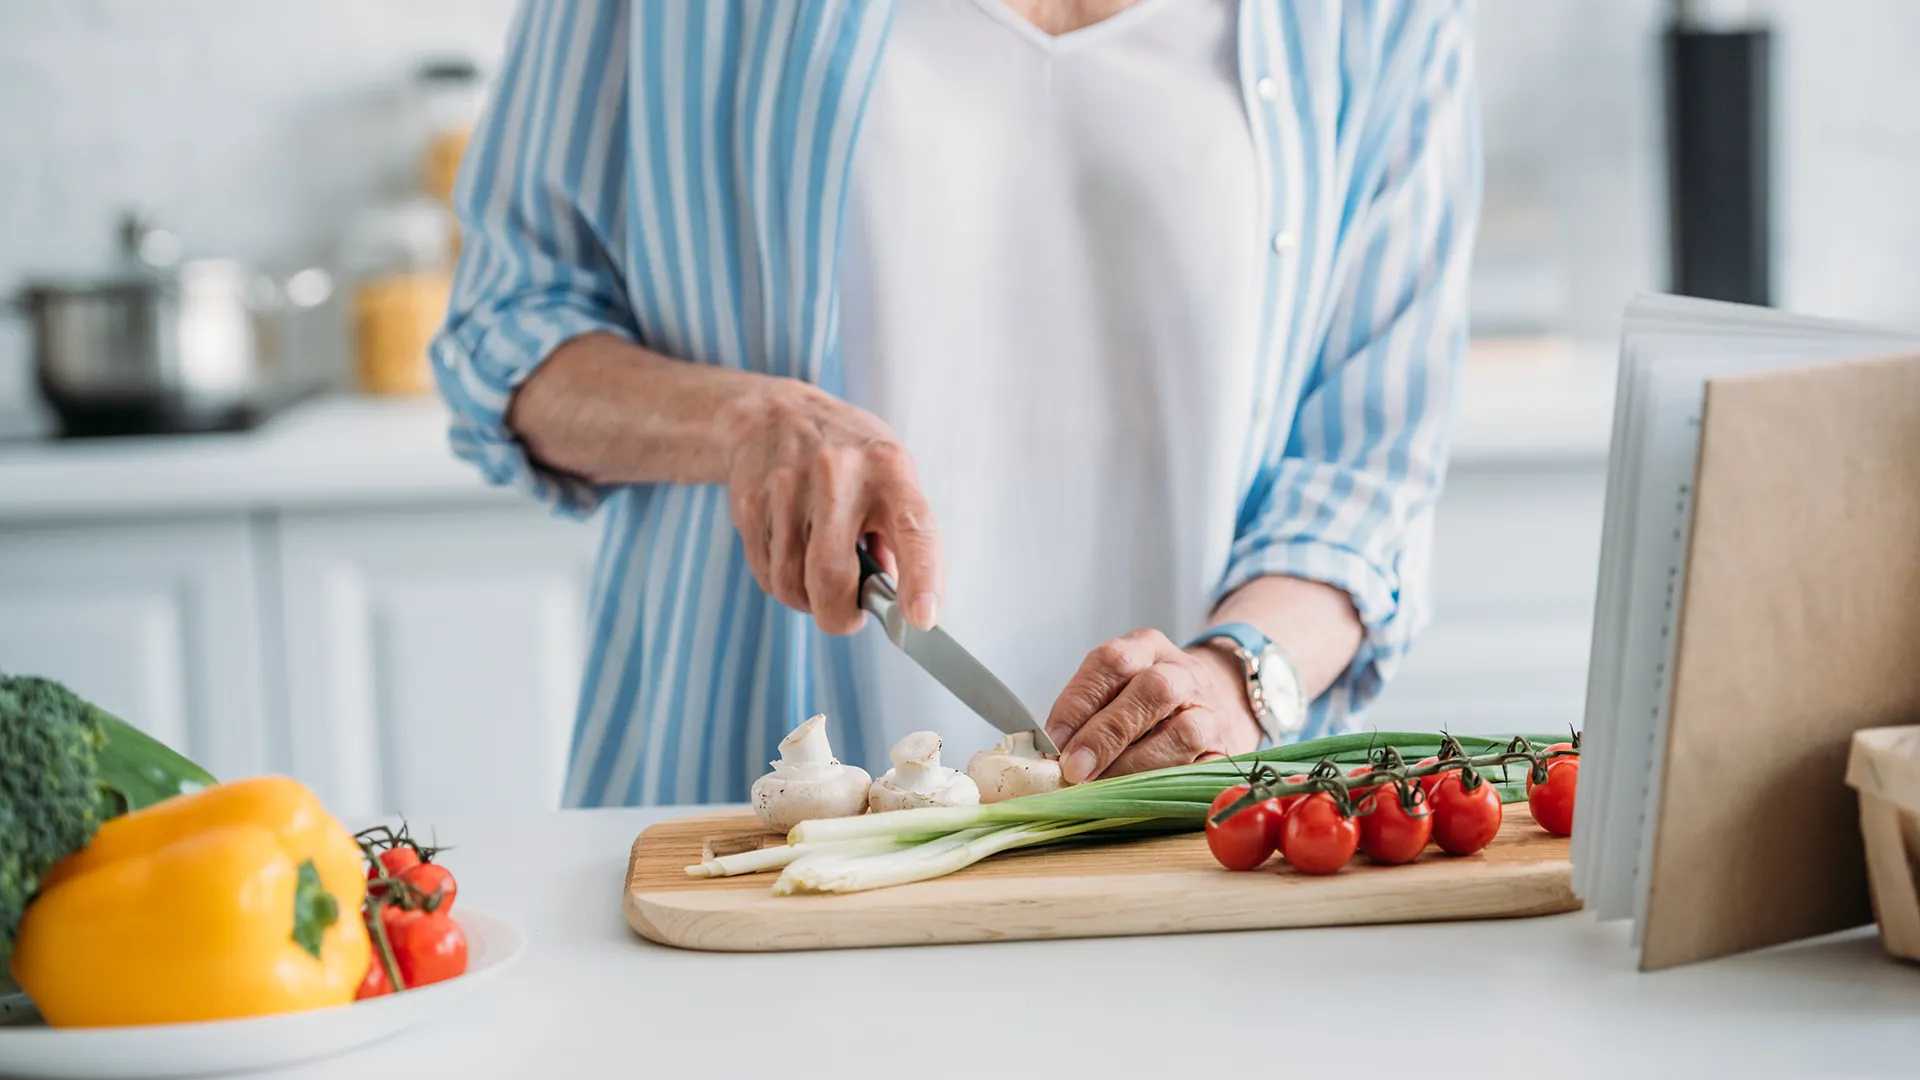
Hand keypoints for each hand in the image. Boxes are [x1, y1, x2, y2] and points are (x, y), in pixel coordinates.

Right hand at [720, 380, 942, 635]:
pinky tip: (792, 555)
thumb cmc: (847, 457)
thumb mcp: (889, 476)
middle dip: (840, 616)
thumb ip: (899, 537)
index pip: (914, 528)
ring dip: (808, 599)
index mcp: (889, 469)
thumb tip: (892, 603)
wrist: (772, 416)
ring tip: (817, 573)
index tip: (922, 619)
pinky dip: (782, 582)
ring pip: (793, 585)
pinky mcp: (752, 504)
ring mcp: (789, 487)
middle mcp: (839, 474)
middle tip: (848, 615)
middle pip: (832, 577)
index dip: (922, 578)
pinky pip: (767, 575)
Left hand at [1043, 629, 1263, 783]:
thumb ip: (1084, 714)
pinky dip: (1166, 785)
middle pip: (1152, 691)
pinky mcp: (1227, 752)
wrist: (1220, 703)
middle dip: (1107, 733)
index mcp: (1147, 648)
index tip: (1052, 741)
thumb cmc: (1149, 702)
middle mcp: (1184, 673)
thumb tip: (1046, 757)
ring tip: (1101, 787)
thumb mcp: (1115, 688)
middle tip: (1074, 769)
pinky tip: (1137, 796)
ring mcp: (1212, 712)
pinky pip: (1201, 770)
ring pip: (1183, 733)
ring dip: (1135, 765)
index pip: (1112, 662)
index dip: (1079, 703)